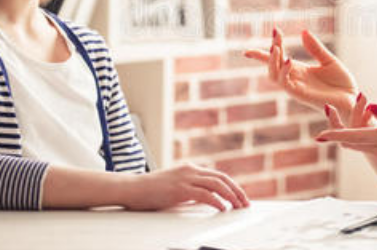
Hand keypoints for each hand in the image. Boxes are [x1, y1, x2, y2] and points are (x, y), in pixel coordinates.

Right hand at [122, 163, 250, 211]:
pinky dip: (216, 201)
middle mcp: (190, 170)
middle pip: (221, 178)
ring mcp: (185, 178)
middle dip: (236, 191)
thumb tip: (206, 200)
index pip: (218, 175)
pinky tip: (222, 208)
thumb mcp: (175, 188)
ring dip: (230, 196)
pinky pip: (204, 194)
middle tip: (245, 203)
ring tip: (238, 206)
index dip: (232, 186)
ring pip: (216, 184)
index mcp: (190, 169)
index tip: (240, 197)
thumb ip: (190, 190)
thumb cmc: (150, 190)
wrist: (131, 188)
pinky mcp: (180, 189)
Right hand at [244, 28, 358, 118]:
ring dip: (272, 62)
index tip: (257, 41)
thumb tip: (303, 31)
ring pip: (274, 76)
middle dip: (268, 52)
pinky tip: (289, 60)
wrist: (354, 100)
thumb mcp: (329, 60)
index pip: (276, 60)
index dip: (262, 53)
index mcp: (299, 70)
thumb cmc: (342, 84)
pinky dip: (284, 72)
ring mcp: (297, 88)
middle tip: (276, 34)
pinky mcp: (302, 95)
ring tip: (276, 48)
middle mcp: (294, 79)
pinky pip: (286, 84)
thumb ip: (315, 48)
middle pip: (271, 66)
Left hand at [316, 104, 376, 179]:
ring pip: (355, 143)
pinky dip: (356, 133)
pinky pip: (364, 144)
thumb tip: (373, 106)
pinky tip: (358, 121)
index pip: (354, 137)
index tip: (319, 135)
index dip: (335, 135)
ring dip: (344, 130)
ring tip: (335, 113)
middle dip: (335, 129)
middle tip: (327, 109)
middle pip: (350, 141)